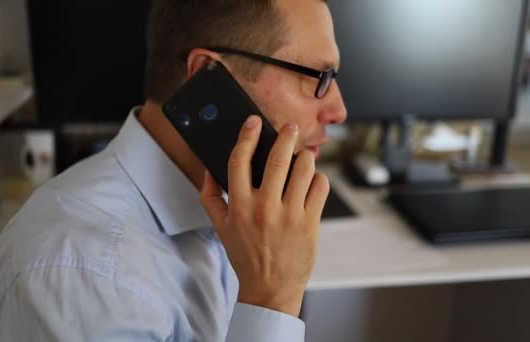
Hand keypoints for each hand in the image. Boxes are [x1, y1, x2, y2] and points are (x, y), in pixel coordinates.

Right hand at [199, 115, 329, 316]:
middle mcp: (264, 208)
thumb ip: (211, 197)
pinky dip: (318, 178)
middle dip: (286, 136)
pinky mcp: (310, 223)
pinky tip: (312, 181)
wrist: (270, 288)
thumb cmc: (245, 255)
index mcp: (239, 206)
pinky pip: (319, 187)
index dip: (247, 135)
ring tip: (303, 157)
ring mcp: (290, 215)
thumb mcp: (220, 228)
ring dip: (305, 157)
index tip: (253, 123)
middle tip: (290, 128)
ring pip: (304, 168)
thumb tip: (209, 170)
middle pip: (277, 158)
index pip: (239, 160)